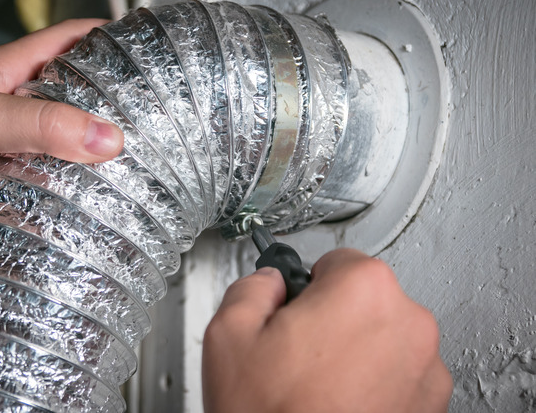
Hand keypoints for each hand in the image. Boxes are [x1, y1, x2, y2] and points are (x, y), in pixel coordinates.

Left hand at [0, 19, 122, 311]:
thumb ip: (40, 124)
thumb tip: (104, 137)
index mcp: (5, 73)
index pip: (67, 42)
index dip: (107, 41)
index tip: (144, 53)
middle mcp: (6, 107)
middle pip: (69, 101)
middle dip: (105, 112)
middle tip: (146, 128)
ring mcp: (0, 147)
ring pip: (55, 150)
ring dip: (82, 162)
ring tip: (125, 174)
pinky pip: (35, 188)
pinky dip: (56, 197)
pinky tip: (78, 209)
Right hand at [202, 249, 451, 412]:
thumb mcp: (228, 333)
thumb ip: (252, 285)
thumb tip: (268, 282)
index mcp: (363, 288)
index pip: (336, 260)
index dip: (306, 286)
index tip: (294, 310)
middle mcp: (408, 322)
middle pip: (363, 298)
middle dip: (332, 318)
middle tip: (297, 354)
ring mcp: (426, 368)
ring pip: (382, 337)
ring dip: (356, 351)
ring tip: (317, 385)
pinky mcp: (430, 404)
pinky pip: (398, 374)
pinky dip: (374, 384)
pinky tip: (339, 402)